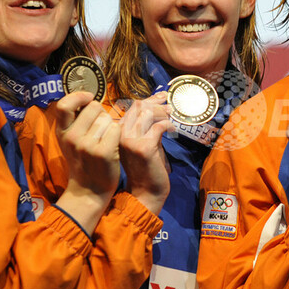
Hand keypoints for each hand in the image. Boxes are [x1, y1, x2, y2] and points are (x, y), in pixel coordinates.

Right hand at [54, 91, 120, 233]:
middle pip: (94, 107)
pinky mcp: (103, 152)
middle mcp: (71, 137)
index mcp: (61, 133)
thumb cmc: (84, 161)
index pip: (63, 104)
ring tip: (105, 141)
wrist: (90, 190)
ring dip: (110, 126)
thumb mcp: (70, 140)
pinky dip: (118, 135)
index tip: (89, 98)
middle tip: (101, 130)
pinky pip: (116, 128)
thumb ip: (74, 120)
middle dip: (101, 114)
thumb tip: (86, 96)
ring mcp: (87, 145)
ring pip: (107, 118)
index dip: (78, 96)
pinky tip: (113, 146)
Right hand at [119, 92, 172, 215]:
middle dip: (157, 102)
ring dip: (163, 112)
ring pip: (148, 113)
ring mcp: (129, 140)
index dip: (149, 99)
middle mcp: (119, 134)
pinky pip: (158, 126)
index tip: (162, 96)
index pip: (132, 107)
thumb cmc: (146, 168)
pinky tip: (172, 130)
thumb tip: (159, 108)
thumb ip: (146, 127)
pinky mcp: (143, 147)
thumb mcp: (142, 142)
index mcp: (116, 132)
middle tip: (170, 106)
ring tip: (172, 116)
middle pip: (139, 106)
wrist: (145, 192)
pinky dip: (168, 125)